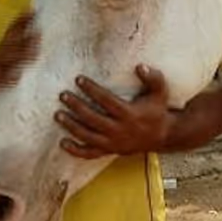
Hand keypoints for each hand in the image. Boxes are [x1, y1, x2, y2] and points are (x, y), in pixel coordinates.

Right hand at [0, 11, 38, 99]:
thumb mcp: (6, 68)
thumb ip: (18, 56)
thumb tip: (39, 45)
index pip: (9, 33)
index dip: (19, 21)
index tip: (32, 10)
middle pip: (7, 44)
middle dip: (22, 37)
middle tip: (39, 33)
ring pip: (2, 61)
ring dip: (17, 56)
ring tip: (33, 54)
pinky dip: (6, 79)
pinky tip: (16, 78)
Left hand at [55, 65, 173, 158]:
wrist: (163, 136)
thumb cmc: (158, 111)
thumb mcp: (160, 92)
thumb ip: (153, 77)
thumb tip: (139, 66)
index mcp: (130, 114)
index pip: (106, 100)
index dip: (92, 89)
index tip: (79, 79)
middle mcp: (120, 130)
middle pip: (93, 118)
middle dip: (76, 106)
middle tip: (63, 95)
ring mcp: (113, 143)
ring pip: (88, 136)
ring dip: (71, 126)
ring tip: (58, 115)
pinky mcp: (110, 151)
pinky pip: (90, 154)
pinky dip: (75, 150)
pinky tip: (62, 142)